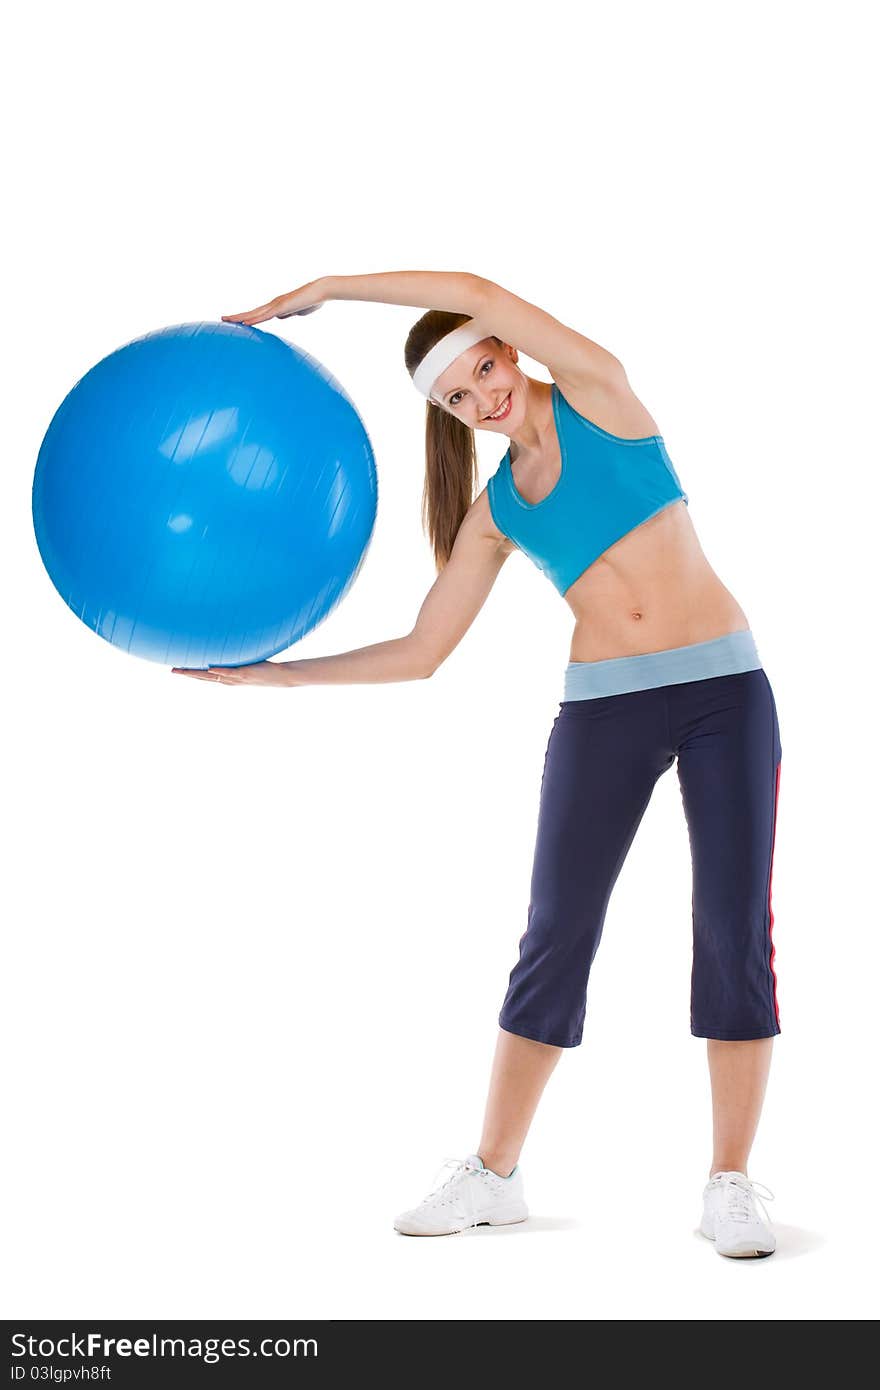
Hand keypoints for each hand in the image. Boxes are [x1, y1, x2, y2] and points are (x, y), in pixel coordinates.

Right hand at [171, 661, 294, 686]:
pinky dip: (220, 672)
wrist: (280, 676)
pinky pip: (230, 672)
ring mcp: (236, 678)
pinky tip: (210, 669)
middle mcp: (229, 679)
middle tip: (171, 670)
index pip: (204, 675)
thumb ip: (237, 652)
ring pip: (212, 677)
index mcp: (227, 677)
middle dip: (187, 673)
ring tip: (183, 670)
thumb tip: (230, 638)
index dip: (190, 672)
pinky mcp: (245, 674)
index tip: (175, 668)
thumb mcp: (247, 659)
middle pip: (203, 677)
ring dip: (197, 674)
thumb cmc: (264, 667)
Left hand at [221, 280, 326, 325]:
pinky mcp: (282, 307)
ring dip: (240, 317)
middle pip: (251, 312)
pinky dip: (254, 320)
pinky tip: (244, 323)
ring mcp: (276, 305)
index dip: (246, 317)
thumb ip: (287, 313)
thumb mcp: (297, 311)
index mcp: (276, 306)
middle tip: (222, 319)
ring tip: (227, 320)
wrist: (320, 290)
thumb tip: (280, 316)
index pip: (258, 313)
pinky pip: (265, 316)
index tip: (236, 321)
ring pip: (254, 313)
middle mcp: (273, 304)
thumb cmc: (312, 300)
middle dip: (236, 316)